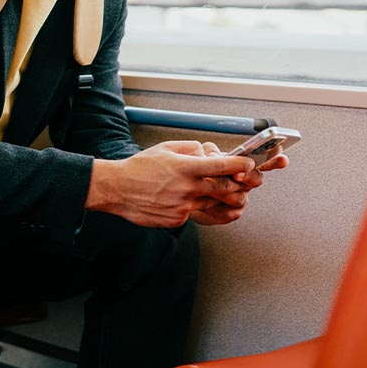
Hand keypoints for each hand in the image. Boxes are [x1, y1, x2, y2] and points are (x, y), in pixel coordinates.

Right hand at [85, 141, 253, 228]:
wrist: (118, 189)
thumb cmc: (139, 168)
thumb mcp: (165, 148)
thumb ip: (191, 148)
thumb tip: (207, 152)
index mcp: (186, 168)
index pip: (223, 166)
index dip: (241, 165)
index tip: (249, 165)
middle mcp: (187, 188)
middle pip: (225, 189)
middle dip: (236, 184)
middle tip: (237, 180)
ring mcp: (183, 207)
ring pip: (211, 203)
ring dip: (215, 196)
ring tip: (202, 188)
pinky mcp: (178, 220)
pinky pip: (194, 213)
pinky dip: (193, 205)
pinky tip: (178, 198)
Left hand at [190, 142, 288, 224]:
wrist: (183, 194)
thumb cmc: (196, 173)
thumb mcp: (201, 156)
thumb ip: (211, 153)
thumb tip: (216, 156)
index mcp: (241, 164)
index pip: (263, 160)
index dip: (275, 160)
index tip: (283, 159)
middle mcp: (245, 181)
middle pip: (257, 179)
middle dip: (247, 176)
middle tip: (236, 174)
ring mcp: (240, 197)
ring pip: (241, 198)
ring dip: (223, 193)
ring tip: (207, 190)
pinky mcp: (231, 213)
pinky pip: (230, 213)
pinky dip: (214, 209)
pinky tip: (204, 205)